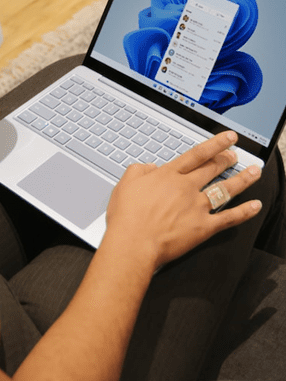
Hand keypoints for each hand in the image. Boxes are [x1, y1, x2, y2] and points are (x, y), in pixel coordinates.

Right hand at [105, 131, 262, 269]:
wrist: (133, 242)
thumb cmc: (127, 216)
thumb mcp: (125, 184)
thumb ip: (139, 170)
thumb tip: (150, 167)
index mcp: (168, 176)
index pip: (197, 154)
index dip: (215, 144)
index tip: (227, 138)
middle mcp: (186, 188)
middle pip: (212, 169)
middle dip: (227, 159)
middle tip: (235, 155)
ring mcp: (197, 207)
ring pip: (225, 189)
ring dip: (243, 179)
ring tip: (254, 171)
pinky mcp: (203, 227)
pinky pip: (229, 218)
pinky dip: (244, 212)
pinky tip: (255, 206)